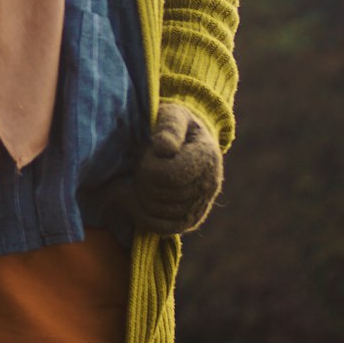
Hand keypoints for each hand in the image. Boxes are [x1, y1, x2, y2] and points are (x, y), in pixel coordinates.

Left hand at [122, 103, 223, 235]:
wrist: (186, 141)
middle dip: (142, 178)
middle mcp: (209, 184)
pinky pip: (161, 228)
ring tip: (138, 176)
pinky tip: (134, 197)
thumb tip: (164, 149)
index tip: (147, 151)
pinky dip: (141, 215)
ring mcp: (200, 205)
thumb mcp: (172, 114)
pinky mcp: (189, 220)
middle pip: (161, 194)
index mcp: (207, 156)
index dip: (149, 165)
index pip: (171, 175)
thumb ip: (169, 127)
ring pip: (158, 211)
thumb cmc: (173, 125)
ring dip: (139, 194)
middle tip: (139, 163)